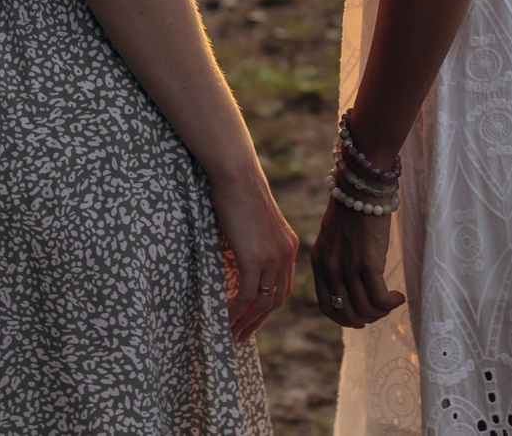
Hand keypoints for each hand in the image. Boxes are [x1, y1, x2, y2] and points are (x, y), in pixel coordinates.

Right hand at [213, 175, 298, 342]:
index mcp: (288, 245)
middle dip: (258, 321)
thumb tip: (237, 261)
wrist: (237, 175)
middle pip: (276, 300)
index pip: (283, 286)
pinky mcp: (255, 258)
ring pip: (262, 303)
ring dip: (246, 322)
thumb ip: (254, 244)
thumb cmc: (238, 192)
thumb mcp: (253, 223)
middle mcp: (286, 254)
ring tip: (231, 334)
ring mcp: (272, 258)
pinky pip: (246, 295)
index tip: (254, 318)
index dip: (269, 306)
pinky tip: (223, 318)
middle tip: (242, 335)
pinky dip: (234, 310)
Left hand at [311, 195, 405, 328]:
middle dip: (365, 318)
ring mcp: (347, 267)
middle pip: (346, 312)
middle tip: (380, 312)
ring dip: (382, 312)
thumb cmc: (352, 207)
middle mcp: (330, 268)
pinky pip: (380, 298)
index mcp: (319, 263)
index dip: (343, 319)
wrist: (361, 186)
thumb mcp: (334, 237)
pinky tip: (399, 297)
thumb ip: (337, 260)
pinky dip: (391, 303)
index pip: (326, 306)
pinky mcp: (367, 263)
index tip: (359, 320)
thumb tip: (352, 283)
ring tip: (392, 302)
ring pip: (365, 308)